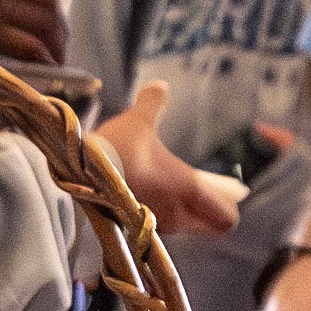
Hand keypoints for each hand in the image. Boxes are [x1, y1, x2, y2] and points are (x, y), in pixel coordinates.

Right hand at [97, 79, 244, 239]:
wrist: (77, 173)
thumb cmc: (115, 148)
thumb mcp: (138, 120)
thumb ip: (153, 103)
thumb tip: (161, 85)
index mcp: (187, 189)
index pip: (227, 217)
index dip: (232, 204)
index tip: (233, 189)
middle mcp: (176, 213)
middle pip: (211, 225)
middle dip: (214, 209)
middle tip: (211, 188)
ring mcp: (155, 222)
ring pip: (187, 224)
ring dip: (190, 211)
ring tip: (183, 188)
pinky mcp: (134, 223)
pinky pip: (164, 222)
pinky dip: (167, 211)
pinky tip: (157, 192)